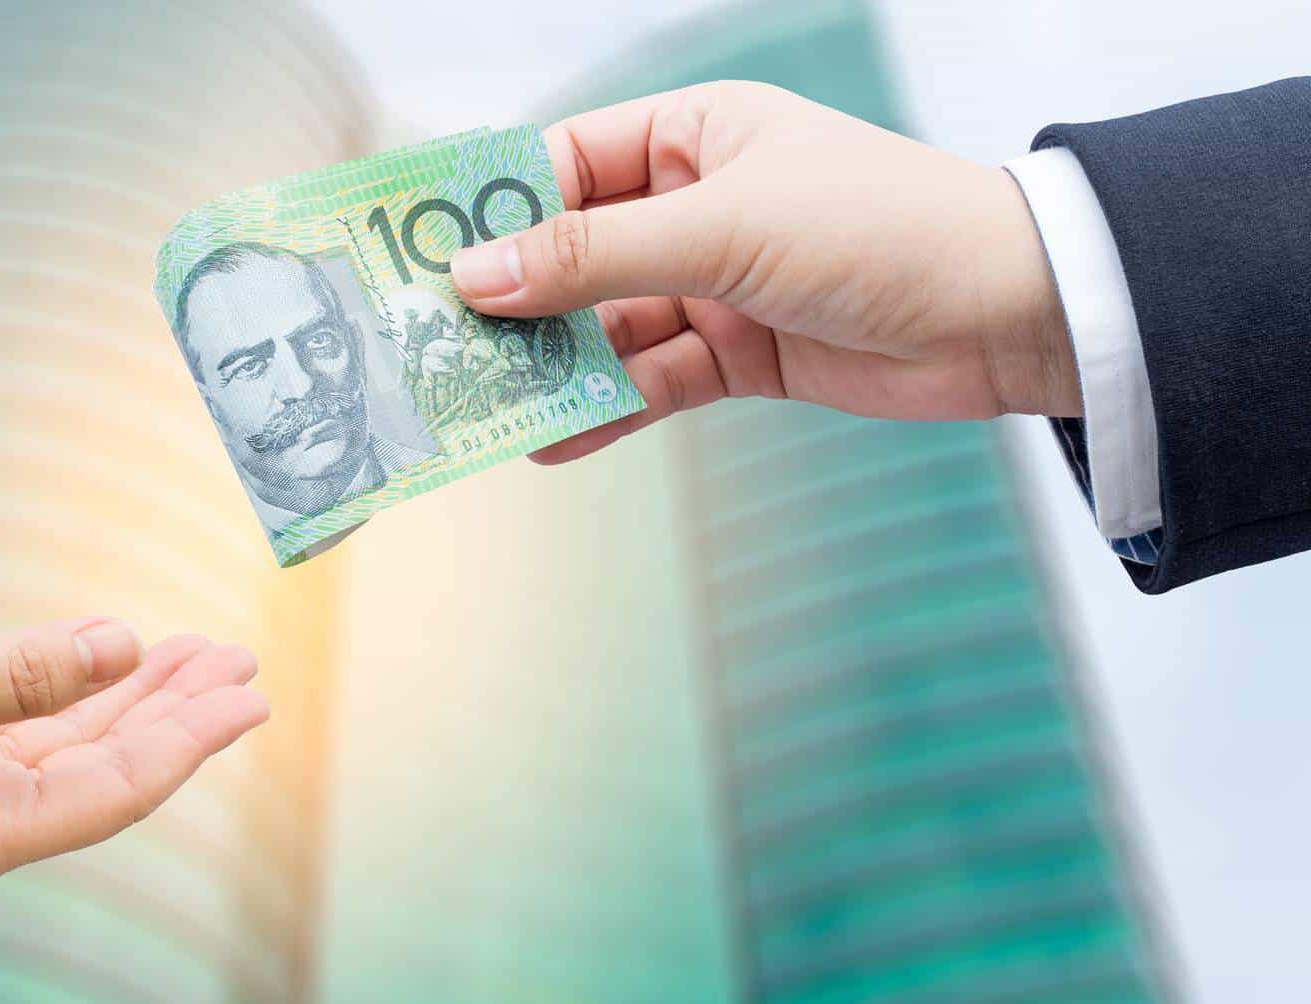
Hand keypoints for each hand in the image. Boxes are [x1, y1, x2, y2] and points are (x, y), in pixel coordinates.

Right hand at [0, 620, 267, 890]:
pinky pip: (31, 737)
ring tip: (197, 654)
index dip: (187, 739)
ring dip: (132, 701)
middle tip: (243, 666)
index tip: (247, 697)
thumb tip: (121, 641)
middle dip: (176, 715)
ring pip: (74, 749)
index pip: (117, 787)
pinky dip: (76, 700)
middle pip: (109, 769)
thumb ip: (14, 672)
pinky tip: (109, 663)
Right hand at [449, 81, 1080, 464]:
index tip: (418, 253)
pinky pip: (648, 381)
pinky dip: (602, 410)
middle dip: (509, 301)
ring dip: (548, 367)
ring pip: (604, 326)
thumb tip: (477, 275)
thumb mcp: (722, 229)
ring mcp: (716, 282)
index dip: (490, 207)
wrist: (1014, 315)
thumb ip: (594, 258)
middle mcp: (697, 203)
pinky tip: (547, 442)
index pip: (563, 162)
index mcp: (694, 134)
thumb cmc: (882, 228)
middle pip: (572, 253)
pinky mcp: (739, 355)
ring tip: (476, 406)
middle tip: (429, 344)